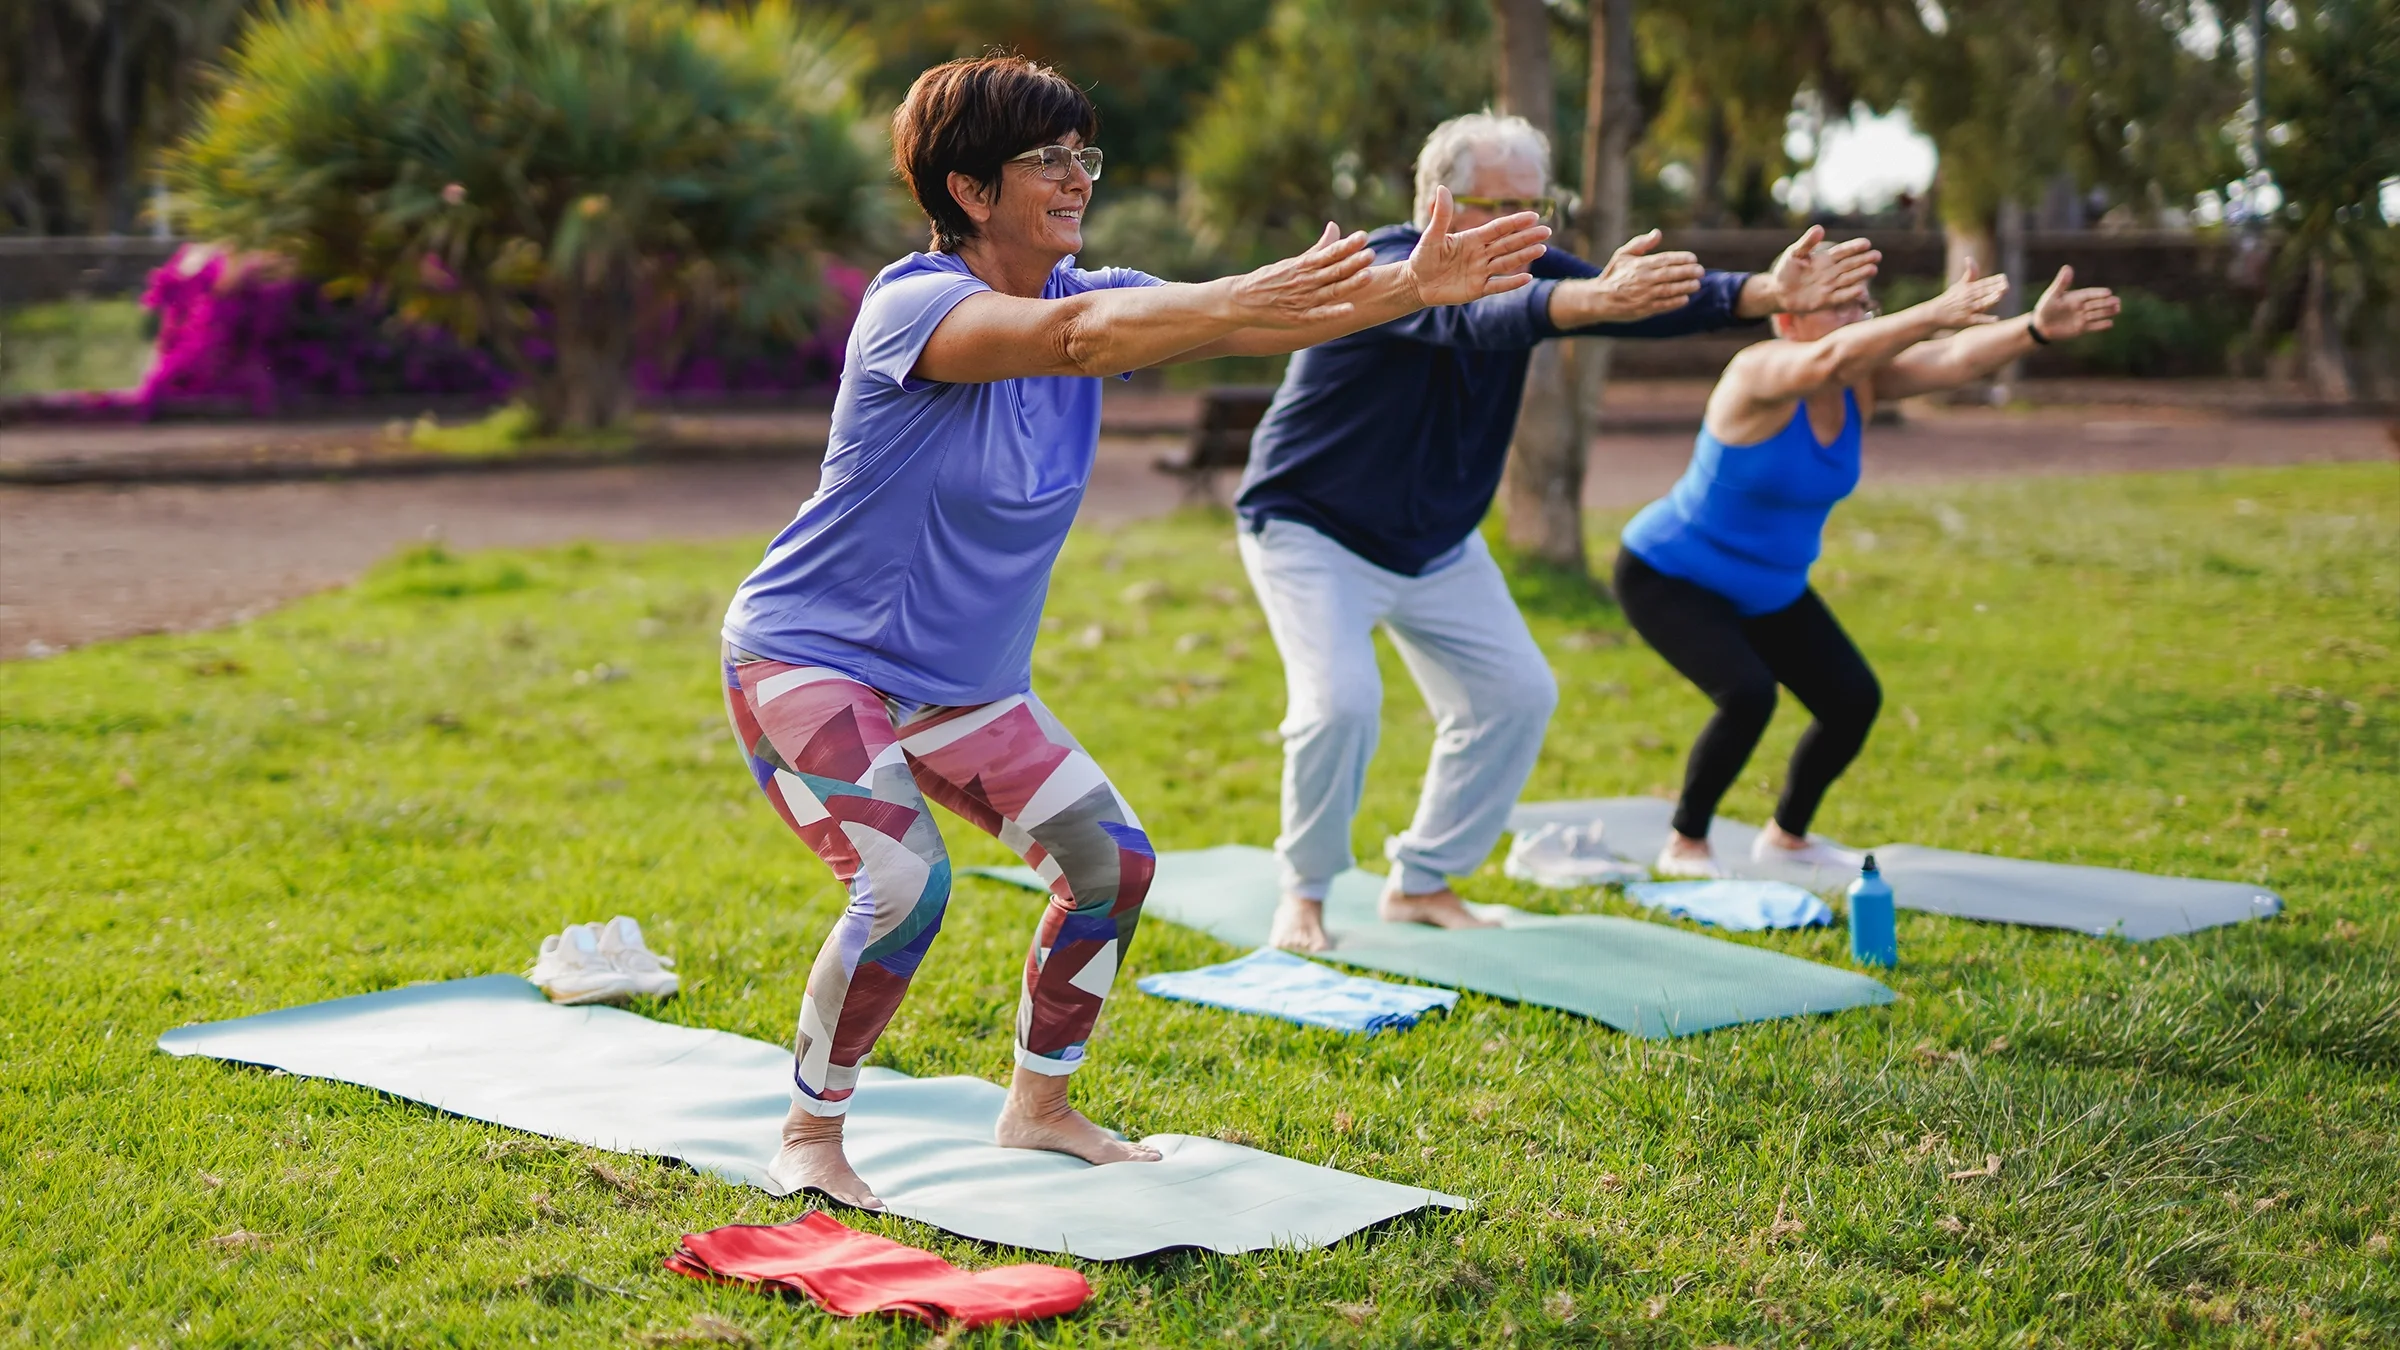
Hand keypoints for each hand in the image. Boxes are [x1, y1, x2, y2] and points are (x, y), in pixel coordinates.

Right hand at [1223, 221, 1377, 328]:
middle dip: (1353, 262)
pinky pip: (1319, 315)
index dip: (1347, 245)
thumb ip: (1318, 248)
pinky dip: (1333, 312)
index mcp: (1303, 265)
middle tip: (1371, 253)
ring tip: (1368, 275)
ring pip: (1330, 290)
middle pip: (1333, 270)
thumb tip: (1335, 227)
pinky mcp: (1298, 318)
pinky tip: (1349, 309)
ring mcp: (1302, 300)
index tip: (1363, 236)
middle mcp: (1305, 281)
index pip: (1329, 252)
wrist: (1241, 300)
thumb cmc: (1270, 279)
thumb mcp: (1293, 261)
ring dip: (1349, 283)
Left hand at [1402, 186, 1551, 307]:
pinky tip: (1527, 278)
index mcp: (1473, 238)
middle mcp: (1481, 253)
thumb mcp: (1431, 236)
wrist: (1417, 283)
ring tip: (1542, 249)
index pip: (1498, 228)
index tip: (1532, 216)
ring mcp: (1481, 271)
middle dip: (1527, 237)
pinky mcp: (1478, 289)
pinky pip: (1497, 285)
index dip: (1515, 222)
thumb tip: (1442, 188)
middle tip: (1546, 231)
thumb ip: (1441, 215)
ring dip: (1524, 256)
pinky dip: (1511, 282)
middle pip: (1508, 243)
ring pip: (1507, 262)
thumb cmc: (1424, 257)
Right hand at [1580, 229, 1702, 320]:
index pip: (1665, 259)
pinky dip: (1675, 302)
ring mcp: (1644, 295)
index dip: (1681, 259)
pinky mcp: (1643, 309)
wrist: (1599, 299)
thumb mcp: (1623, 255)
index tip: (1693, 258)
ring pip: (1669, 290)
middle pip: (1670, 274)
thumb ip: (1641, 243)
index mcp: (1640, 264)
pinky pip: (1663, 305)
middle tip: (1701, 271)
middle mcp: (1643, 279)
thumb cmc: (1613, 275)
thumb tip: (1657, 233)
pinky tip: (1685, 299)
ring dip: (1685, 287)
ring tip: (1697, 285)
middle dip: (1688, 272)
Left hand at [1768, 224, 1879, 312]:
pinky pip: (1841, 296)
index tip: (1866, 243)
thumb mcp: (1795, 253)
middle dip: (1864, 260)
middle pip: (1850, 265)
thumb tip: (1820, 228)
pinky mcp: (1827, 301)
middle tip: (1877, 256)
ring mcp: (1831, 286)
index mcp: (1826, 259)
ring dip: (1861, 275)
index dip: (1854, 247)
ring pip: (1849, 279)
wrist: (1779, 292)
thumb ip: (1808, 242)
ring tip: (1873, 269)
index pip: (1843, 251)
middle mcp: (1832, 272)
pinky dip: (1850, 294)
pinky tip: (1861, 289)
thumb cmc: (1787, 270)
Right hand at [1919, 258, 2009, 329]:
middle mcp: (1968, 297)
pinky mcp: (1966, 320)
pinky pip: (1977, 320)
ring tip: (1999, 296)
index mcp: (1968, 288)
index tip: (2003, 277)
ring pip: (1981, 304)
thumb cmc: (1950, 299)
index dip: (1993, 280)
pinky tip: (1996, 319)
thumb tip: (1969, 257)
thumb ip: (1970, 273)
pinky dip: (1986, 320)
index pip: (1983, 283)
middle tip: (2006, 286)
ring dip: (1990, 300)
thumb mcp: (1960, 284)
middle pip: (1983, 292)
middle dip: (1994, 288)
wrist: (1935, 314)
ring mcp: (1967, 309)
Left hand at [2028, 265, 2119, 340]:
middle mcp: (2082, 306)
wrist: (2041, 326)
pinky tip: (2110, 323)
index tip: (2108, 292)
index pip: (2090, 294)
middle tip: (2117, 301)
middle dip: (2107, 302)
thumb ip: (2062, 283)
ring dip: (2108, 312)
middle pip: (2097, 303)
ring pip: (2098, 314)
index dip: (2099, 293)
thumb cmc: (2045, 308)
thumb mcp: (2052, 295)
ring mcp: (2082, 317)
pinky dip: (2101, 325)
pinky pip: (2093, 326)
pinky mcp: (2081, 328)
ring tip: (2118, 309)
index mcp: (2076, 296)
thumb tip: (2068, 267)